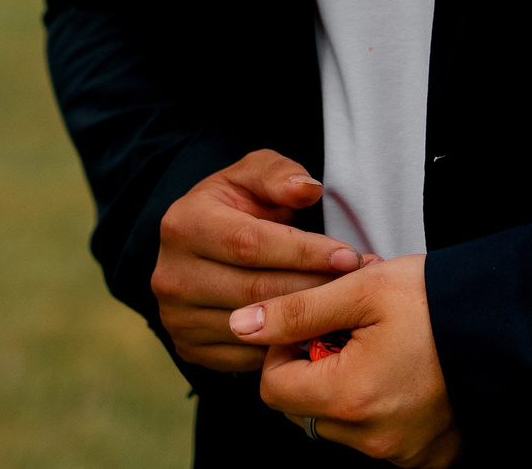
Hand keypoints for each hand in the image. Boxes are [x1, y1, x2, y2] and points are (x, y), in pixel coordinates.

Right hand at [153, 151, 365, 371]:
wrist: (199, 246)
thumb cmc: (237, 205)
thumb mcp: (253, 175)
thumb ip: (279, 175)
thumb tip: (308, 189)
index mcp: (184, 224)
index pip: (251, 243)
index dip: (305, 251)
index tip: (349, 256)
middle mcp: (171, 275)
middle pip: (255, 289)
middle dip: (315, 287)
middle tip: (360, 285)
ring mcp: (177, 318)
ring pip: (255, 327)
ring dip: (308, 320)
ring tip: (348, 306)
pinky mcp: (189, 349)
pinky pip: (248, 356)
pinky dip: (287, 345)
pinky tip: (318, 330)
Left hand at [231, 256, 460, 466]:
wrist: (508, 322)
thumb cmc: (436, 299)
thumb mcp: (360, 289)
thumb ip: (296, 310)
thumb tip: (239, 325)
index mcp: (350, 397)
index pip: (273, 388)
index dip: (283, 350)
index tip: (314, 323)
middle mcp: (373, 439)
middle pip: (304, 411)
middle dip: (314, 370)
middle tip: (351, 330)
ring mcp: (402, 453)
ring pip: (340, 426)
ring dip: (345, 389)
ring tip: (382, 347)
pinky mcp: (427, 457)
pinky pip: (379, 439)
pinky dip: (379, 409)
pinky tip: (404, 373)